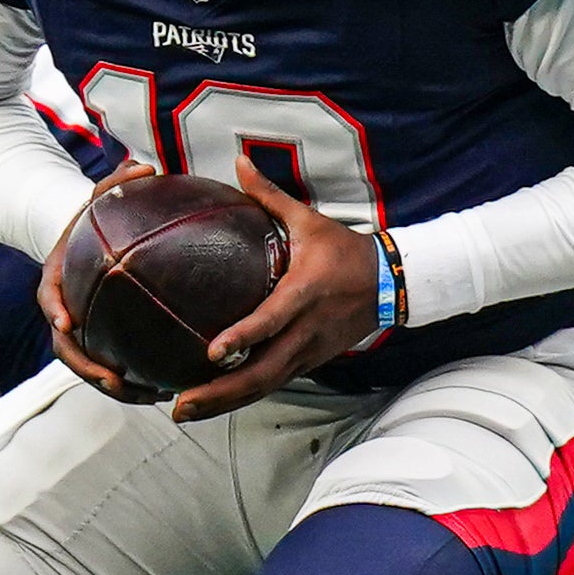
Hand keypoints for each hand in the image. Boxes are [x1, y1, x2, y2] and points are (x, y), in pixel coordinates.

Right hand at [38, 158, 155, 402]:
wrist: (90, 242)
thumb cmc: (97, 216)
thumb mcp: (103, 195)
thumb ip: (118, 181)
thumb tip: (144, 166)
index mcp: (56, 278)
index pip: (48, 297)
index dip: (54, 310)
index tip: (65, 323)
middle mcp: (63, 310)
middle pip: (67, 348)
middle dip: (86, 368)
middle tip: (112, 380)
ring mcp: (81, 330)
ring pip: (90, 367)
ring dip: (113, 387)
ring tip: (147, 396)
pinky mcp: (101, 343)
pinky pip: (113, 367)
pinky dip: (133, 383)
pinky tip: (164, 391)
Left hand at [166, 172, 382, 421]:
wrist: (391, 283)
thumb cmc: (344, 251)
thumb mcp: (309, 221)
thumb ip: (269, 196)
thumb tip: (238, 162)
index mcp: (303, 294)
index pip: (271, 321)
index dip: (244, 338)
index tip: (213, 352)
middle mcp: (305, 331)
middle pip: (262, 373)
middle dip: (221, 393)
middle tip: (181, 405)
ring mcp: (309, 353)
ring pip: (266, 386)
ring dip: (226, 402)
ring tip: (185, 411)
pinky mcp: (310, 363)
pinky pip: (273, 384)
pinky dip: (243, 397)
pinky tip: (213, 404)